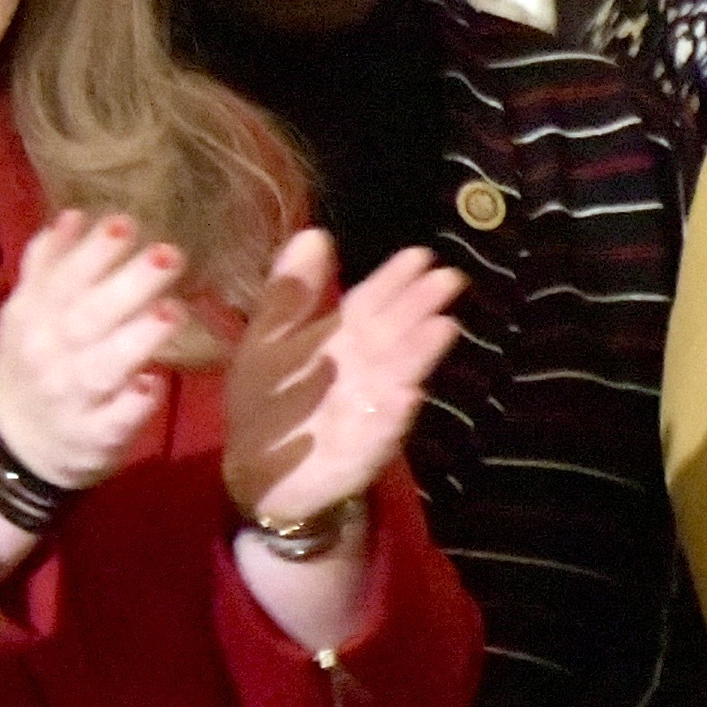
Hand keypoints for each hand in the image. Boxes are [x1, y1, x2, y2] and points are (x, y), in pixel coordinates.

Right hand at [0, 213, 187, 490]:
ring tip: (172, 311)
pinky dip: (133, 404)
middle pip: (88, 316)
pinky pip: (113, 421)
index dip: (93, 253)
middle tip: (171, 254)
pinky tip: (154, 383)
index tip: (127, 223)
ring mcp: (71, 398)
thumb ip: (49, 265)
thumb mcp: (29, 313)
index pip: (63, 279)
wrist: (16, 445)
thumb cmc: (36, 364)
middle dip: (128, 284)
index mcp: (34, 317)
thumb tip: (74, 215)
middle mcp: (50, 354)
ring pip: (103, 367)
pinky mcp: (94, 437)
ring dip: (137, 338)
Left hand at [224, 231, 464, 527]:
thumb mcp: (268, 339)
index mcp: (339, 340)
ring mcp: (365, 411)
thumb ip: (291, 292)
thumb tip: (316, 233)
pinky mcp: (359, 452)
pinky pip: (378, 432)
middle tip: (449, 279)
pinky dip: (394, 415)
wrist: (257, 473)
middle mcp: (360, 372)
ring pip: (395, 376)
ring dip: (418, 355)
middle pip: (391, 334)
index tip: (420, 254)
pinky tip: (408, 395)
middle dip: (419, 308)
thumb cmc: (268, 400)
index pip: (370, 303)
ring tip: (443, 327)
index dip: (393, 280)